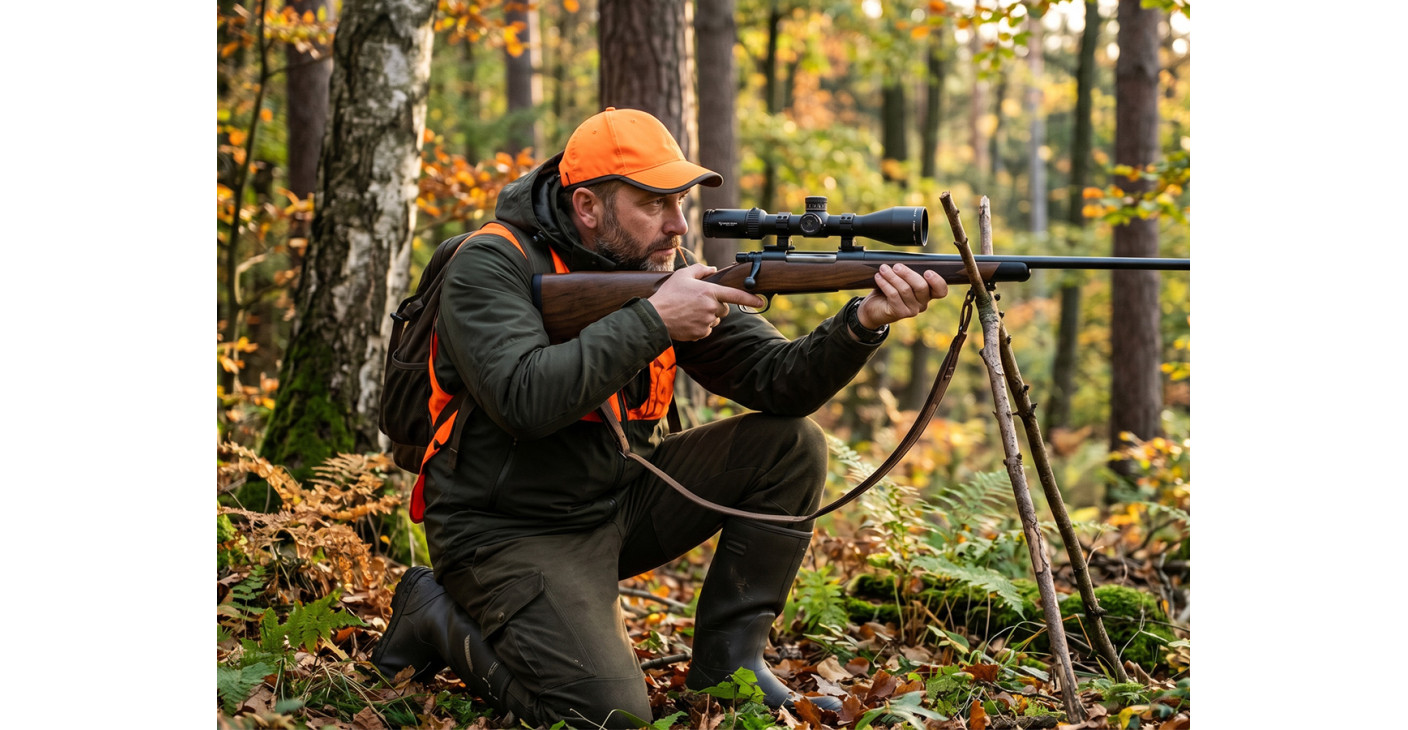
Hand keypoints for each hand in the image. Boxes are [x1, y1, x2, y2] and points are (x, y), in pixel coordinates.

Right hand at [648, 264, 767, 340]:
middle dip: (716, 306)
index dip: (750, 299)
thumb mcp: (682, 275)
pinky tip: (687, 321)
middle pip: (724, 309)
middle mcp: (711, 308)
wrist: (656, 316)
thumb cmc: (668, 294)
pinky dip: (700, 326)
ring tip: (690, 311)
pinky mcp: (701, 334)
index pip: (735, 295)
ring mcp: (706, 322)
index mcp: (709, 292)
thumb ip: (700, 270)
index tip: (761, 301)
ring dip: (707, 316)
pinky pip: (706, 330)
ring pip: (715, 320)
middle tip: (699, 303)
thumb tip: (713, 269)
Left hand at [856, 264, 947, 328]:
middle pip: (922, 287)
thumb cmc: (889, 291)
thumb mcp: (901, 280)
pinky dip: (885, 284)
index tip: (928, 272)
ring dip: (892, 276)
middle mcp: (923, 303)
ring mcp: (912, 310)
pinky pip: (893, 295)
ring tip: (883, 269)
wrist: (873, 309)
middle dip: (908, 273)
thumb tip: (902, 260)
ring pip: (905, 289)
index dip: (937, 282)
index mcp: (927, 294)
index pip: (941, 291)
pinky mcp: (900, 313)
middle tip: (896, 266)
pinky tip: (879, 277)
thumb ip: (907, 273)